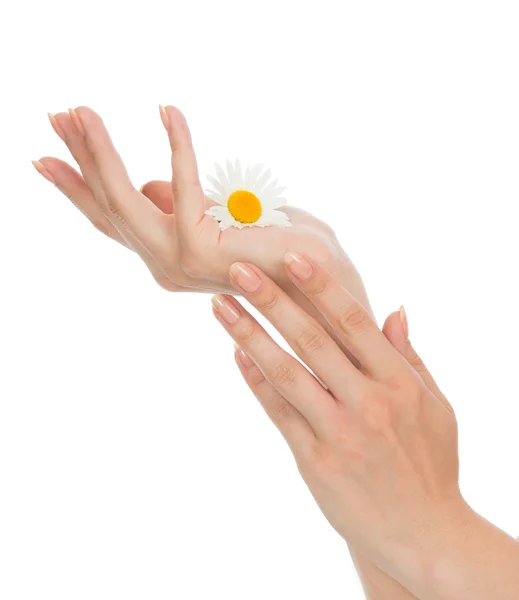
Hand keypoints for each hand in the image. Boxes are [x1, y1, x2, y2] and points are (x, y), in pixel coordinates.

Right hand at [33, 107, 369, 317]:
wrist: (322, 284)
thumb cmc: (280, 247)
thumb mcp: (219, 216)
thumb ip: (179, 204)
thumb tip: (149, 182)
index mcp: (168, 258)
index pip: (113, 218)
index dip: (79, 186)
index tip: (49, 155)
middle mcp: (165, 266)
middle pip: (109, 207)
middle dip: (79, 160)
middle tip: (55, 117)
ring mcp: (178, 263)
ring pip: (125, 199)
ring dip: (100, 151)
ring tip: (78, 111)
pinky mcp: (198, 251)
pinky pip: (180, 185)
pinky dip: (176, 144)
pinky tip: (167, 108)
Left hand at [210, 253, 471, 594]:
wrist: (424, 534)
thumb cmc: (432, 463)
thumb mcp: (436, 405)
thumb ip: (410, 354)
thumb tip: (395, 308)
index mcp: (399, 382)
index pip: (353, 322)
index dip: (321, 287)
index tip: (291, 257)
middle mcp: (368, 403)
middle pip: (311, 339)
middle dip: (271, 300)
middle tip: (237, 268)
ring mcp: (339, 433)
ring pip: (286, 372)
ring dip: (249, 335)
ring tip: (220, 306)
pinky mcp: (315, 460)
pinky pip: (278, 412)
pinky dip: (255, 381)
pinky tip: (236, 354)